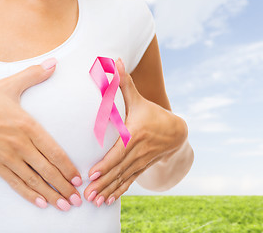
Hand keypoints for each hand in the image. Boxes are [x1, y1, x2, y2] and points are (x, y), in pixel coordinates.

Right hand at [0, 58, 82, 210]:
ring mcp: (7, 158)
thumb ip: (35, 75)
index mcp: (28, 126)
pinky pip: (15, 183)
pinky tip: (40, 203)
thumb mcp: (10, 85)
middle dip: (64, 186)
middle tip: (78, 199)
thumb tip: (54, 62)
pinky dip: (29, 195)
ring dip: (51, 194)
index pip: (54, 152)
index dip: (68, 167)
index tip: (79, 179)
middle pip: (47, 170)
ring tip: (65, 205)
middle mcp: (20, 145)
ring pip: (34, 181)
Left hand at [83, 58, 187, 205]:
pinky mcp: (140, 168)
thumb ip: (124, 83)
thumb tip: (114, 60)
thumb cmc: (152, 114)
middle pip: (118, 170)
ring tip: (94, 202)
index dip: (106, 164)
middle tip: (87, 194)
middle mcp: (137, 152)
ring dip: (108, 191)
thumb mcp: (138, 99)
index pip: (118, 152)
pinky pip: (128, 182)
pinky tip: (107, 201)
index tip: (91, 174)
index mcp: (135, 135)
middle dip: (102, 183)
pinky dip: (117, 192)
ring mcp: (140, 162)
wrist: (175, 132)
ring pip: (122, 179)